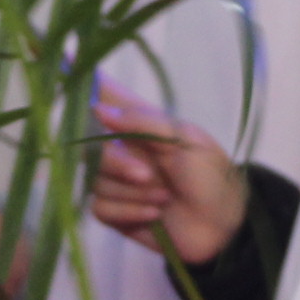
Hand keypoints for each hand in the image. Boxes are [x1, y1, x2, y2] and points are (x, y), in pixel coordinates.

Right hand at [91, 81, 247, 264]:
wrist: (225, 226)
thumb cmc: (212, 177)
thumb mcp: (187, 141)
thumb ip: (143, 123)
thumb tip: (99, 109)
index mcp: (142, 126)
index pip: (107, 97)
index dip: (89, 86)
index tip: (74, 72)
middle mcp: (124, 151)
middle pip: (90, 149)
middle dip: (117, 164)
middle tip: (148, 175)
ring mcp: (118, 183)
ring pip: (95, 182)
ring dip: (133, 193)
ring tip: (165, 198)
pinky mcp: (117, 213)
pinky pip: (100, 209)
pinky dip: (128, 212)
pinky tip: (154, 214)